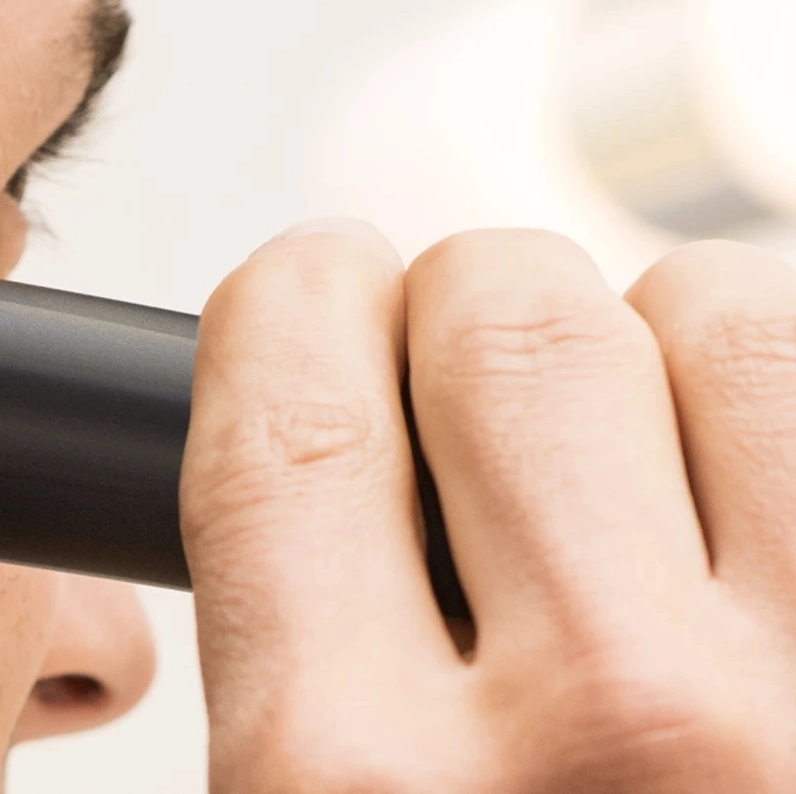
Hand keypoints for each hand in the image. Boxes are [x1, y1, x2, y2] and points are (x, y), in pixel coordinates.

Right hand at [181, 222, 795, 790]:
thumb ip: (288, 656)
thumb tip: (320, 419)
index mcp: (357, 783)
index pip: (293, 418)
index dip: (299, 308)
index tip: (320, 289)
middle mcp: (602, 728)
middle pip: (509, 320)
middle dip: (479, 310)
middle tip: (487, 388)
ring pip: (730, 324)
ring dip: (672, 348)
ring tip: (650, 463)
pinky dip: (781, 431)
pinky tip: (747, 526)